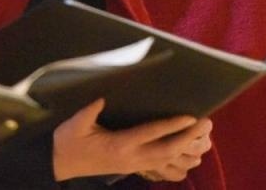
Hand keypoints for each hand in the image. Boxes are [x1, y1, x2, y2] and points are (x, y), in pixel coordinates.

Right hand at [52, 99, 211, 180]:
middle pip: (166, 150)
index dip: (172, 126)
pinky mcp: (131, 168)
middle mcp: (130, 157)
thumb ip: (90, 111)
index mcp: (119, 144)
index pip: (151, 133)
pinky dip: (175, 164)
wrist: (59, 163)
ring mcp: (132, 165)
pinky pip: (158, 168)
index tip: (191, 117)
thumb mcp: (75, 123)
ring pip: (165, 161)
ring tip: (204, 141)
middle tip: (206, 124)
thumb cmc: (68, 140)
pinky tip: (187, 160)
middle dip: (188, 138)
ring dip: (186, 152)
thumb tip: (102, 96)